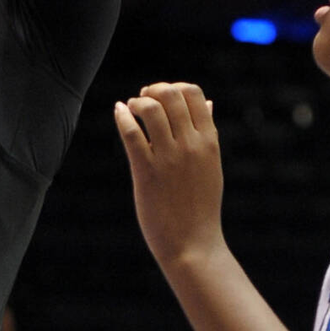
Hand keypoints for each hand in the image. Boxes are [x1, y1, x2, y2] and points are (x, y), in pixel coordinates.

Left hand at [114, 81, 223, 272]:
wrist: (193, 243)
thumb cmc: (201, 206)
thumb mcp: (211, 165)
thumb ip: (207, 133)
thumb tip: (209, 104)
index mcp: (209, 141)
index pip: (195, 94)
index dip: (175, 87)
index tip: (162, 96)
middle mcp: (190, 145)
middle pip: (172, 95)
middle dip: (154, 90)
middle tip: (143, 98)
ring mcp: (169, 158)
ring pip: (151, 109)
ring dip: (138, 102)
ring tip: (131, 107)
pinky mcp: (147, 172)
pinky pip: (131, 134)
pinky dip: (122, 117)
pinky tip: (118, 111)